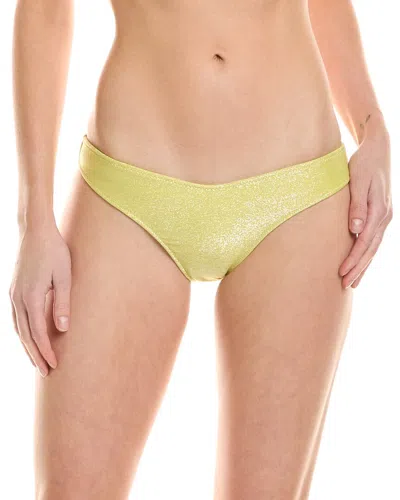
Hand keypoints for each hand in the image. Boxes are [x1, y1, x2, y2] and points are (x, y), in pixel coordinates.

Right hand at [9, 220, 71, 375]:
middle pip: (24, 335)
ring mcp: (13, 295)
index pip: (37, 332)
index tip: (55, 365)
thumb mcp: (63, 276)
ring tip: (37, 361)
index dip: (46, 351)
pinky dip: (22, 333)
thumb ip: (62, 302)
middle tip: (46, 373)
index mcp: (30, 296)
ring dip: (27, 346)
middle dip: (35, 355)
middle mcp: (17, 299)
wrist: (35, 231)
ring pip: (18, 328)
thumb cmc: (54, 251)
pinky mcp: (14, 290)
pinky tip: (28, 338)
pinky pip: (16, 318)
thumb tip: (62, 329)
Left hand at [339, 113, 392, 288]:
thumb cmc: (363, 163)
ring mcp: (384, 216)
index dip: (353, 260)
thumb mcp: (357, 180)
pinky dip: (367, 253)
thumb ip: (356, 205)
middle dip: (359, 269)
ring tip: (353, 281)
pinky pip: (373, 240)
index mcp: (379, 211)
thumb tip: (355, 229)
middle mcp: (384, 217)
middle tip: (346, 286)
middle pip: (370, 249)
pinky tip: (361, 262)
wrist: (377, 149)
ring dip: (364, 265)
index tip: (342, 274)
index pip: (364, 242)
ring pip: (374, 247)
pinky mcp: (380, 215)